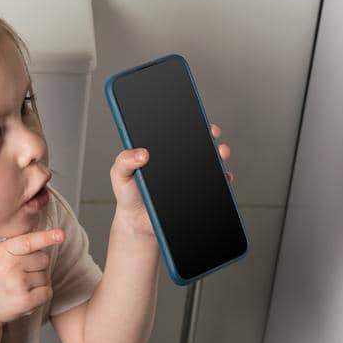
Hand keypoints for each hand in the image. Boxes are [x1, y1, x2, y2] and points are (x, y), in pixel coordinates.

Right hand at [0, 226, 65, 326]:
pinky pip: (47, 292)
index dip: (46, 237)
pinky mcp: (25, 301)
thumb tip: (44, 238)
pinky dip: (41, 295)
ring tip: (19, 288)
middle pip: (43, 259)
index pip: (28, 241)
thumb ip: (14, 247)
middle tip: (19, 275)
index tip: (61, 235)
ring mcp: (18, 284)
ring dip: (38, 283)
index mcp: (1, 252)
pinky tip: (26, 297)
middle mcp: (9, 266)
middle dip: (37, 266)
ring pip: (46, 276)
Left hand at [111, 123, 234, 238]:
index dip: (188, 122)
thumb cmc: (129, 195)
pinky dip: (222, 179)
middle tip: (211, 133)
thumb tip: (142, 153)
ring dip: (219, 154)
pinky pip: (214, 184)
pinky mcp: (197, 194)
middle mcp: (179, 161)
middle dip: (209, 134)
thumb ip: (124, 161)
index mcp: (161, 152)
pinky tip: (222, 176)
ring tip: (220, 152)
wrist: (138, 223)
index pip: (177, 132)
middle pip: (198, 143)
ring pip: (210, 161)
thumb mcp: (120, 174)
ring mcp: (189, 177)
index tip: (194, 118)